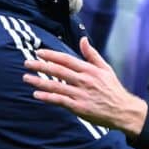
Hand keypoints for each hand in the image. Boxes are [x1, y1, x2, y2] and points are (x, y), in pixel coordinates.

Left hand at [23, 37, 147, 136]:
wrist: (122, 110)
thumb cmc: (112, 88)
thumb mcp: (105, 68)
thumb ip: (92, 54)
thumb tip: (83, 39)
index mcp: (89, 69)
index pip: (66, 59)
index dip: (51, 55)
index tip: (39, 53)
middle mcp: (83, 80)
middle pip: (58, 71)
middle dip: (40, 66)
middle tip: (27, 63)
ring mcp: (80, 94)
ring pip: (56, 86)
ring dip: (39, 81)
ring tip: (26, 78)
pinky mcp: (78, 107)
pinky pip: (60, 101)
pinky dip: (47, 97)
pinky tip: (36, 95)